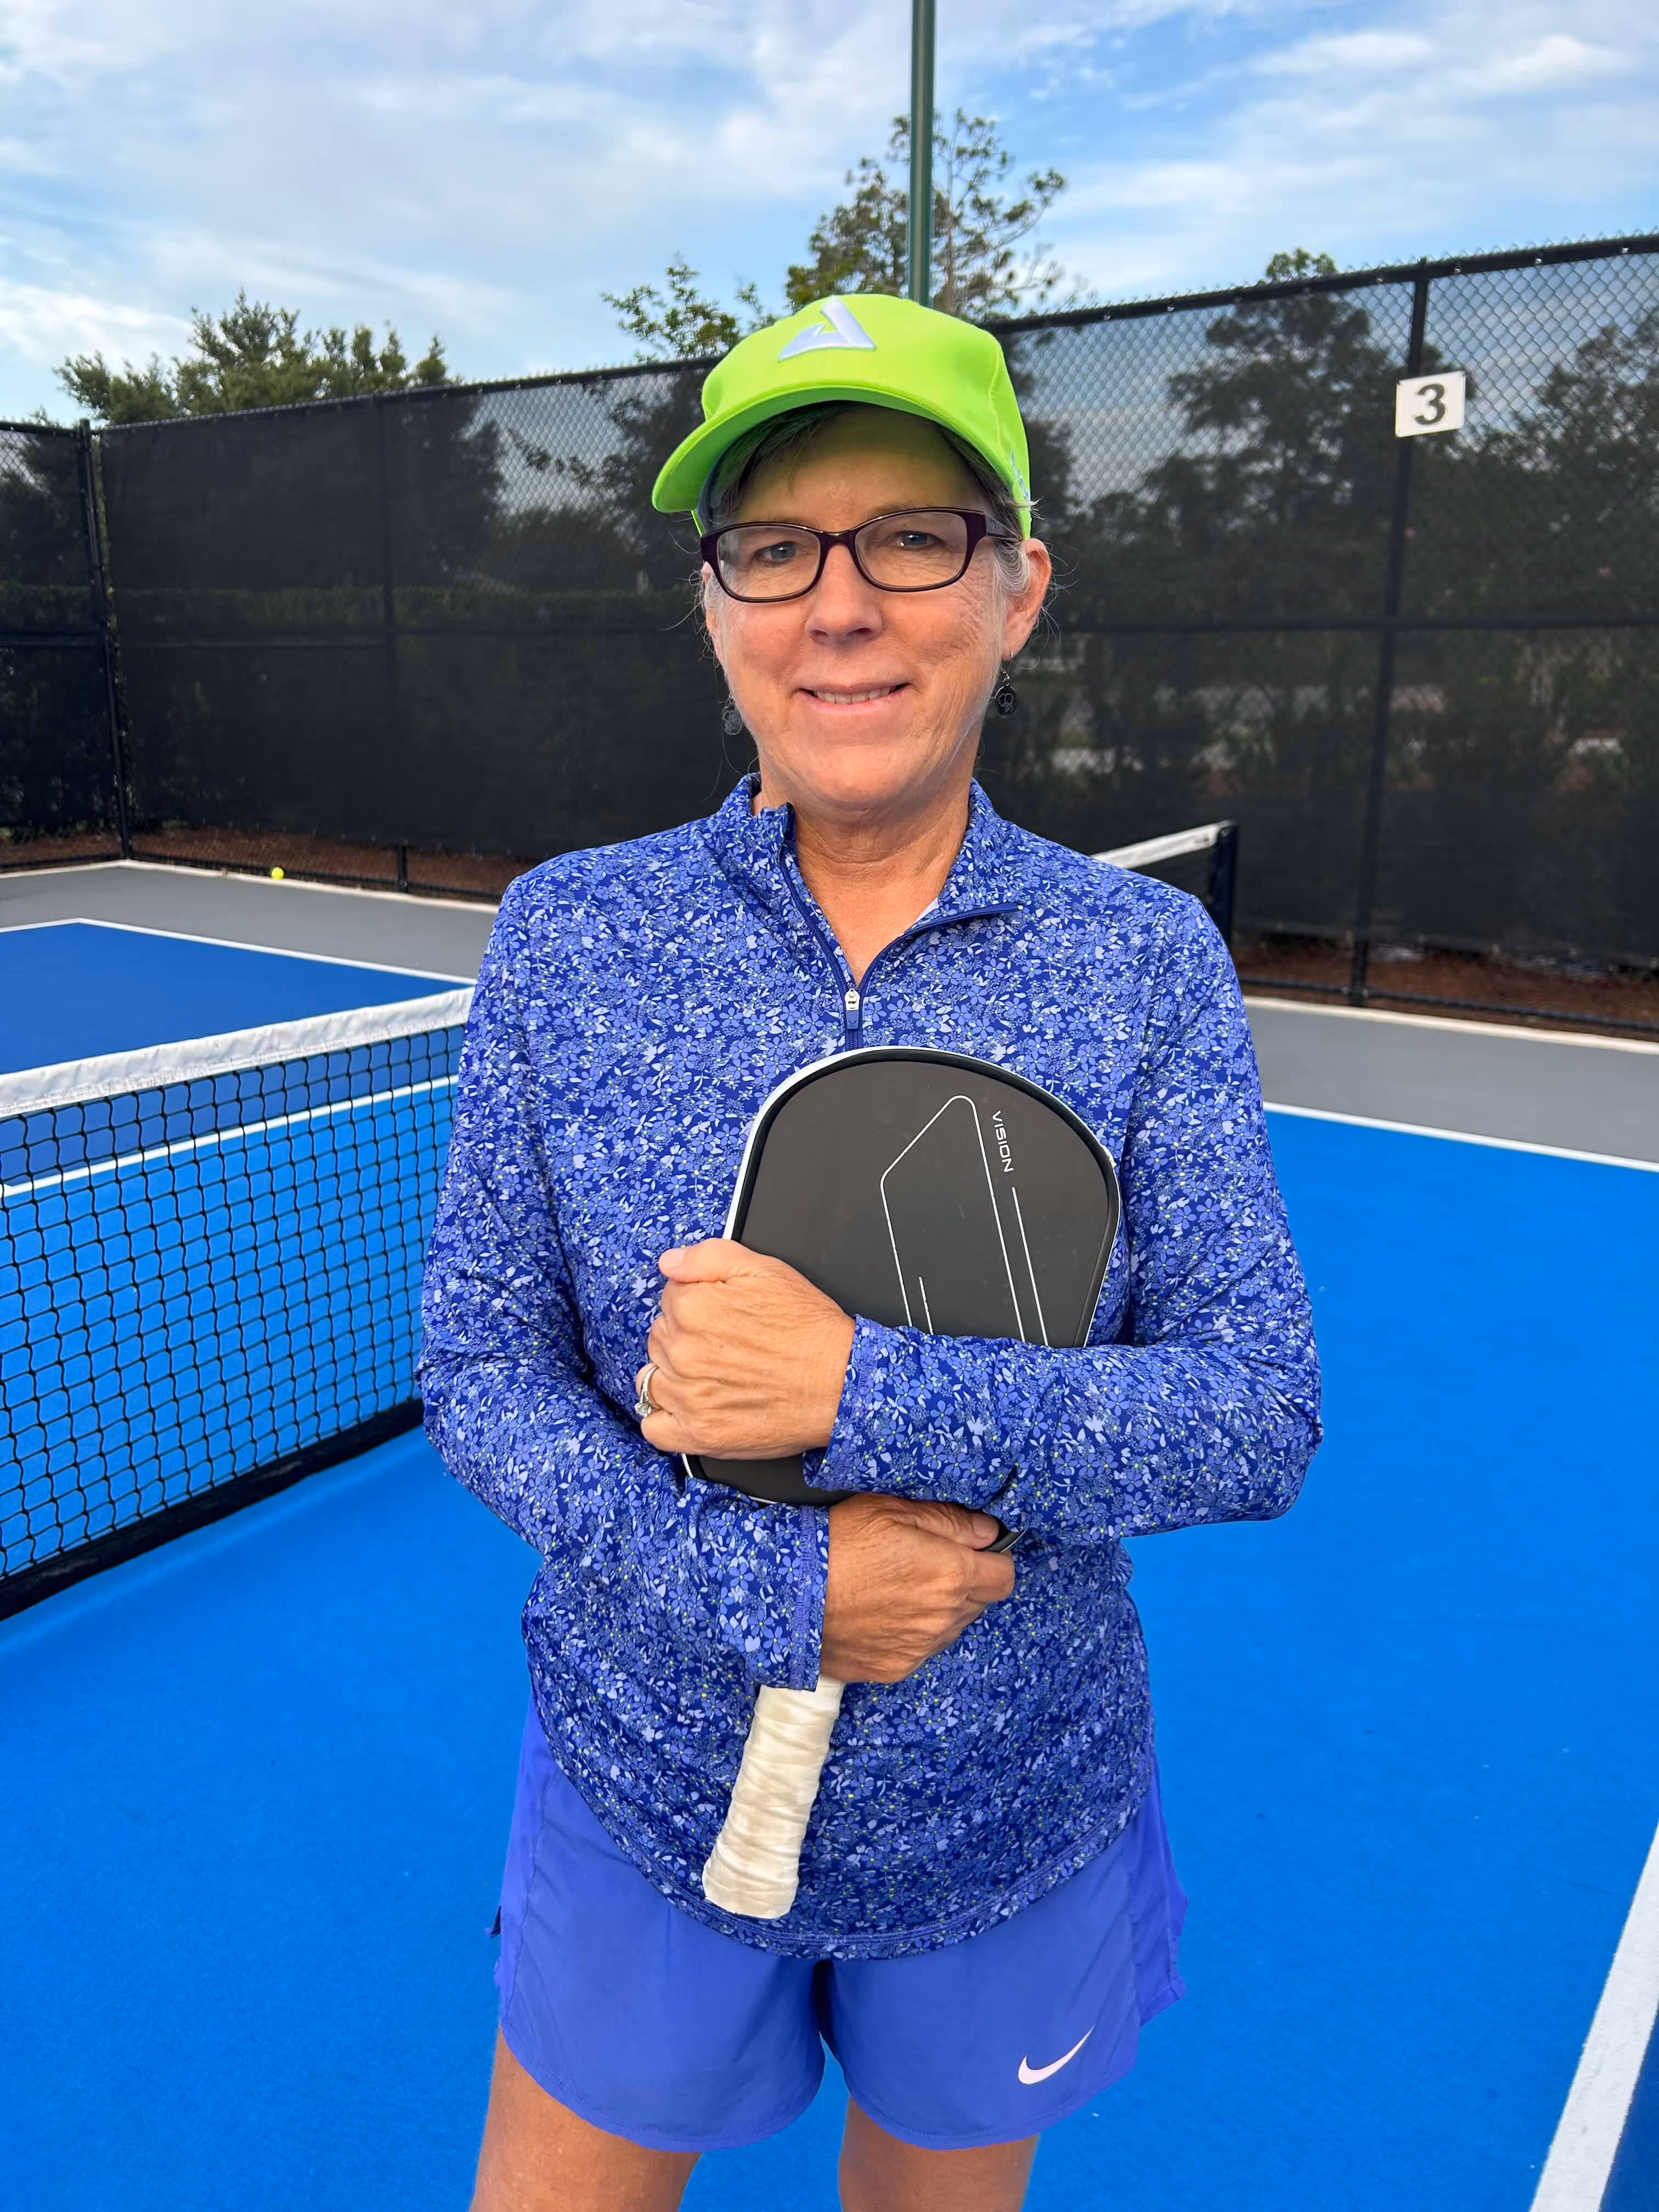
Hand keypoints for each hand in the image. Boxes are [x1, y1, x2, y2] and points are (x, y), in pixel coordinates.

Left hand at [637, 1239, 854, 1460]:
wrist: (841, 1384)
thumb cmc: (809, 1328)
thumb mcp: (766, 1270)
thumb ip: (709, 1256)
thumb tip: (669, 1263)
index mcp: (692, 1307)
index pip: (671, 1298)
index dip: (699, 1302)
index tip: (724, 1314)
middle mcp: (681, 1351)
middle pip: (660, 1337)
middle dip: (686, 1336)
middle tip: (727, 1345)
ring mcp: (687, 1397)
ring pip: (652, 1378)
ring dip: (673, 1375)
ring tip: (712, 1376)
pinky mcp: (697, 1434)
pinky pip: (653, 1426)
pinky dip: (665, 1418)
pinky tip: (690, 1408)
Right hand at [819, 1495, 1014, 1683]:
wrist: (786, 1593)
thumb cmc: (836, 1542)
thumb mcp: (892, 1508)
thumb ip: (950, 1520)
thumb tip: (988, 1531)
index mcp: (951, 1574)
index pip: (1004, 1575)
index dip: (992, 1560)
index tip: (973, 1551)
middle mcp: (943, 1617)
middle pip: (980, 1602)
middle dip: (966, 1583)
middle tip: (928, 1564)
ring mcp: (919, 1647)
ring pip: (952, 1627)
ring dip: (941, 1609)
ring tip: (900, 1587)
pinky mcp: (895, 1668)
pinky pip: (922, 1649)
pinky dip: (912, 1632)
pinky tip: (883, 1612)